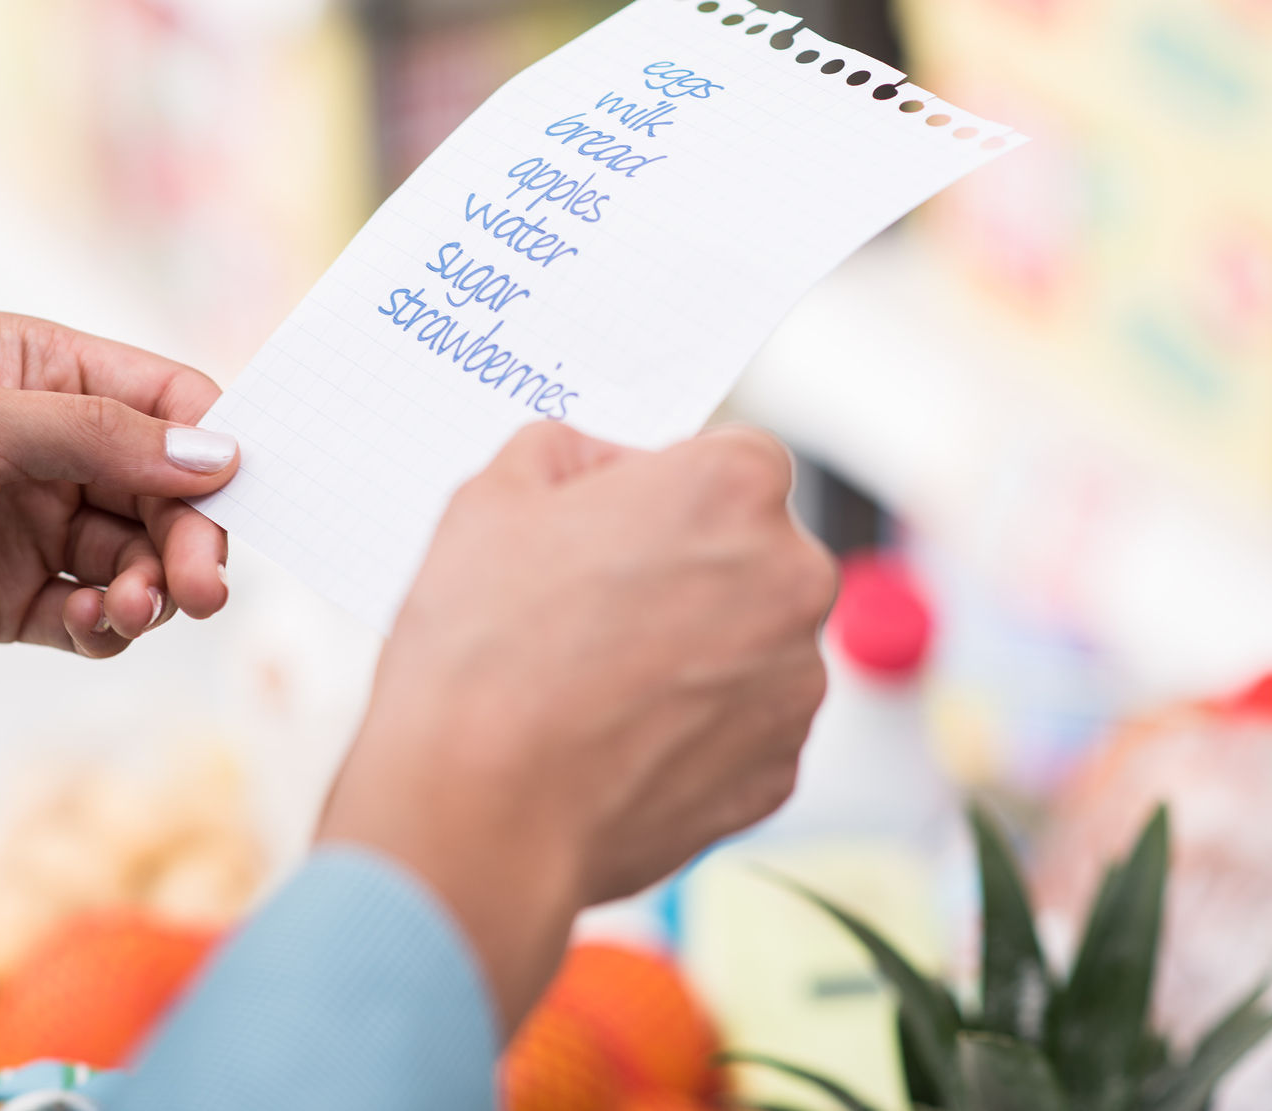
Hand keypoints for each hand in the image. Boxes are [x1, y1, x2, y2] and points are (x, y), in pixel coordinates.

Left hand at [0, 314, 238, 667]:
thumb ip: (101, 437)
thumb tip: (217, 455)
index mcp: (39, 370)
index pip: (164, 399)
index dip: (210, 447)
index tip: (238, 501)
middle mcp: (46, 443)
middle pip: (164, 489)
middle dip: (187, 536)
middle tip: (199, 588)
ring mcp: (30, 524)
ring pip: (137, 557)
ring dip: (150, 587)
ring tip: (132, 610)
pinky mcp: (8, 600)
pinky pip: (92, 614)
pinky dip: (107, 624)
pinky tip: (87, 625)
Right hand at [317, 421, 834, 1029]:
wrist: (477, 817)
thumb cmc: (480, 658)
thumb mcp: (489, 501)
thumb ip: (562, 453)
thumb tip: (593, 462)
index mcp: (734, 488)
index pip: (729, 460)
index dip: (664, 490)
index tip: (614, 528)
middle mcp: (792, 578)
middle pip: (752, 552)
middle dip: (689, 571)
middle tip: (594, 609)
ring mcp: (795, 683)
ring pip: (752, 643)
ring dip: (695, 652)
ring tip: (593, 685)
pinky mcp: (780, 771)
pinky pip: (743, 727)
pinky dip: (695, 730)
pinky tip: (616, 740)